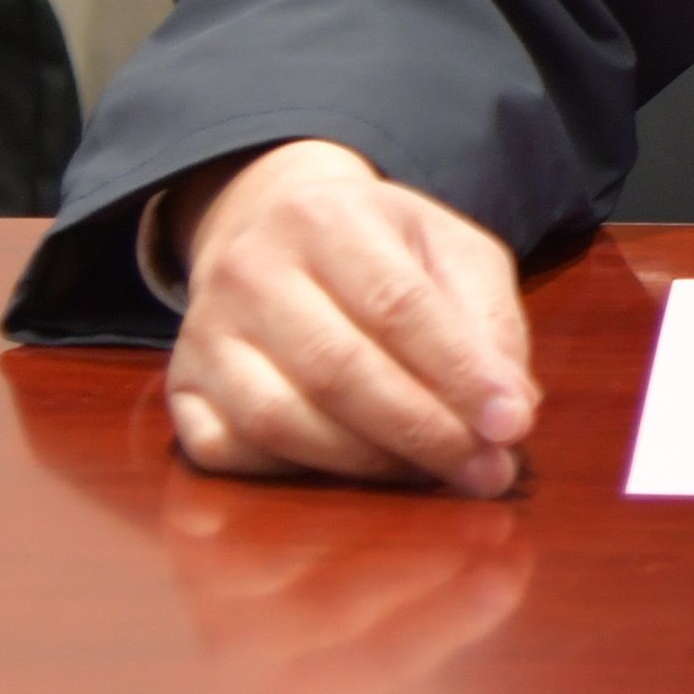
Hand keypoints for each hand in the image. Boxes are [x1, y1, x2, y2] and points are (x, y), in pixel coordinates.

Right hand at [165, 141, 538, 495]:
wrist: (272, 226)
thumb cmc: (380, 248)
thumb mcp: (449, 251)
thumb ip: (488, 321)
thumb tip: (511, 408)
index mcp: (328, 217)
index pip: (397, 305)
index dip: (458, 374)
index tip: (512, 427)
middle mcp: (251, 269)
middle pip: (339, 369)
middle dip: (424, 432)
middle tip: (488, 474)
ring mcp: (204, 332)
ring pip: (281, 420)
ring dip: (369, 464)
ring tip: (436, 475)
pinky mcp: (181, 389)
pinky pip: (232, 451)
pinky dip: (298, 474)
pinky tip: (355, 474)